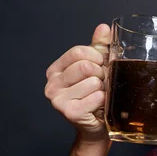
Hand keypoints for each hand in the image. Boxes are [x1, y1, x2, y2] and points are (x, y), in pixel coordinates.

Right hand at [44, 24, 110, 141]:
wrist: (97, 128)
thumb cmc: (96, 96)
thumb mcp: (97, 68)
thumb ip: (99, 48)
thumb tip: (104, 27)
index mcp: (56, 70)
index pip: (78, 52)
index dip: (96, 57)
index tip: (101, 66)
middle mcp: (52, 84)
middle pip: (85, 66)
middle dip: (101, 74)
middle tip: (101, 85)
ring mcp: (58, 99)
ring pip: (93, 82)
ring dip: (103, 89)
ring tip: (99, 96)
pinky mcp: (70, 112)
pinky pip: (97, 97)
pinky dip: (104, 101)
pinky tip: (99, 107)